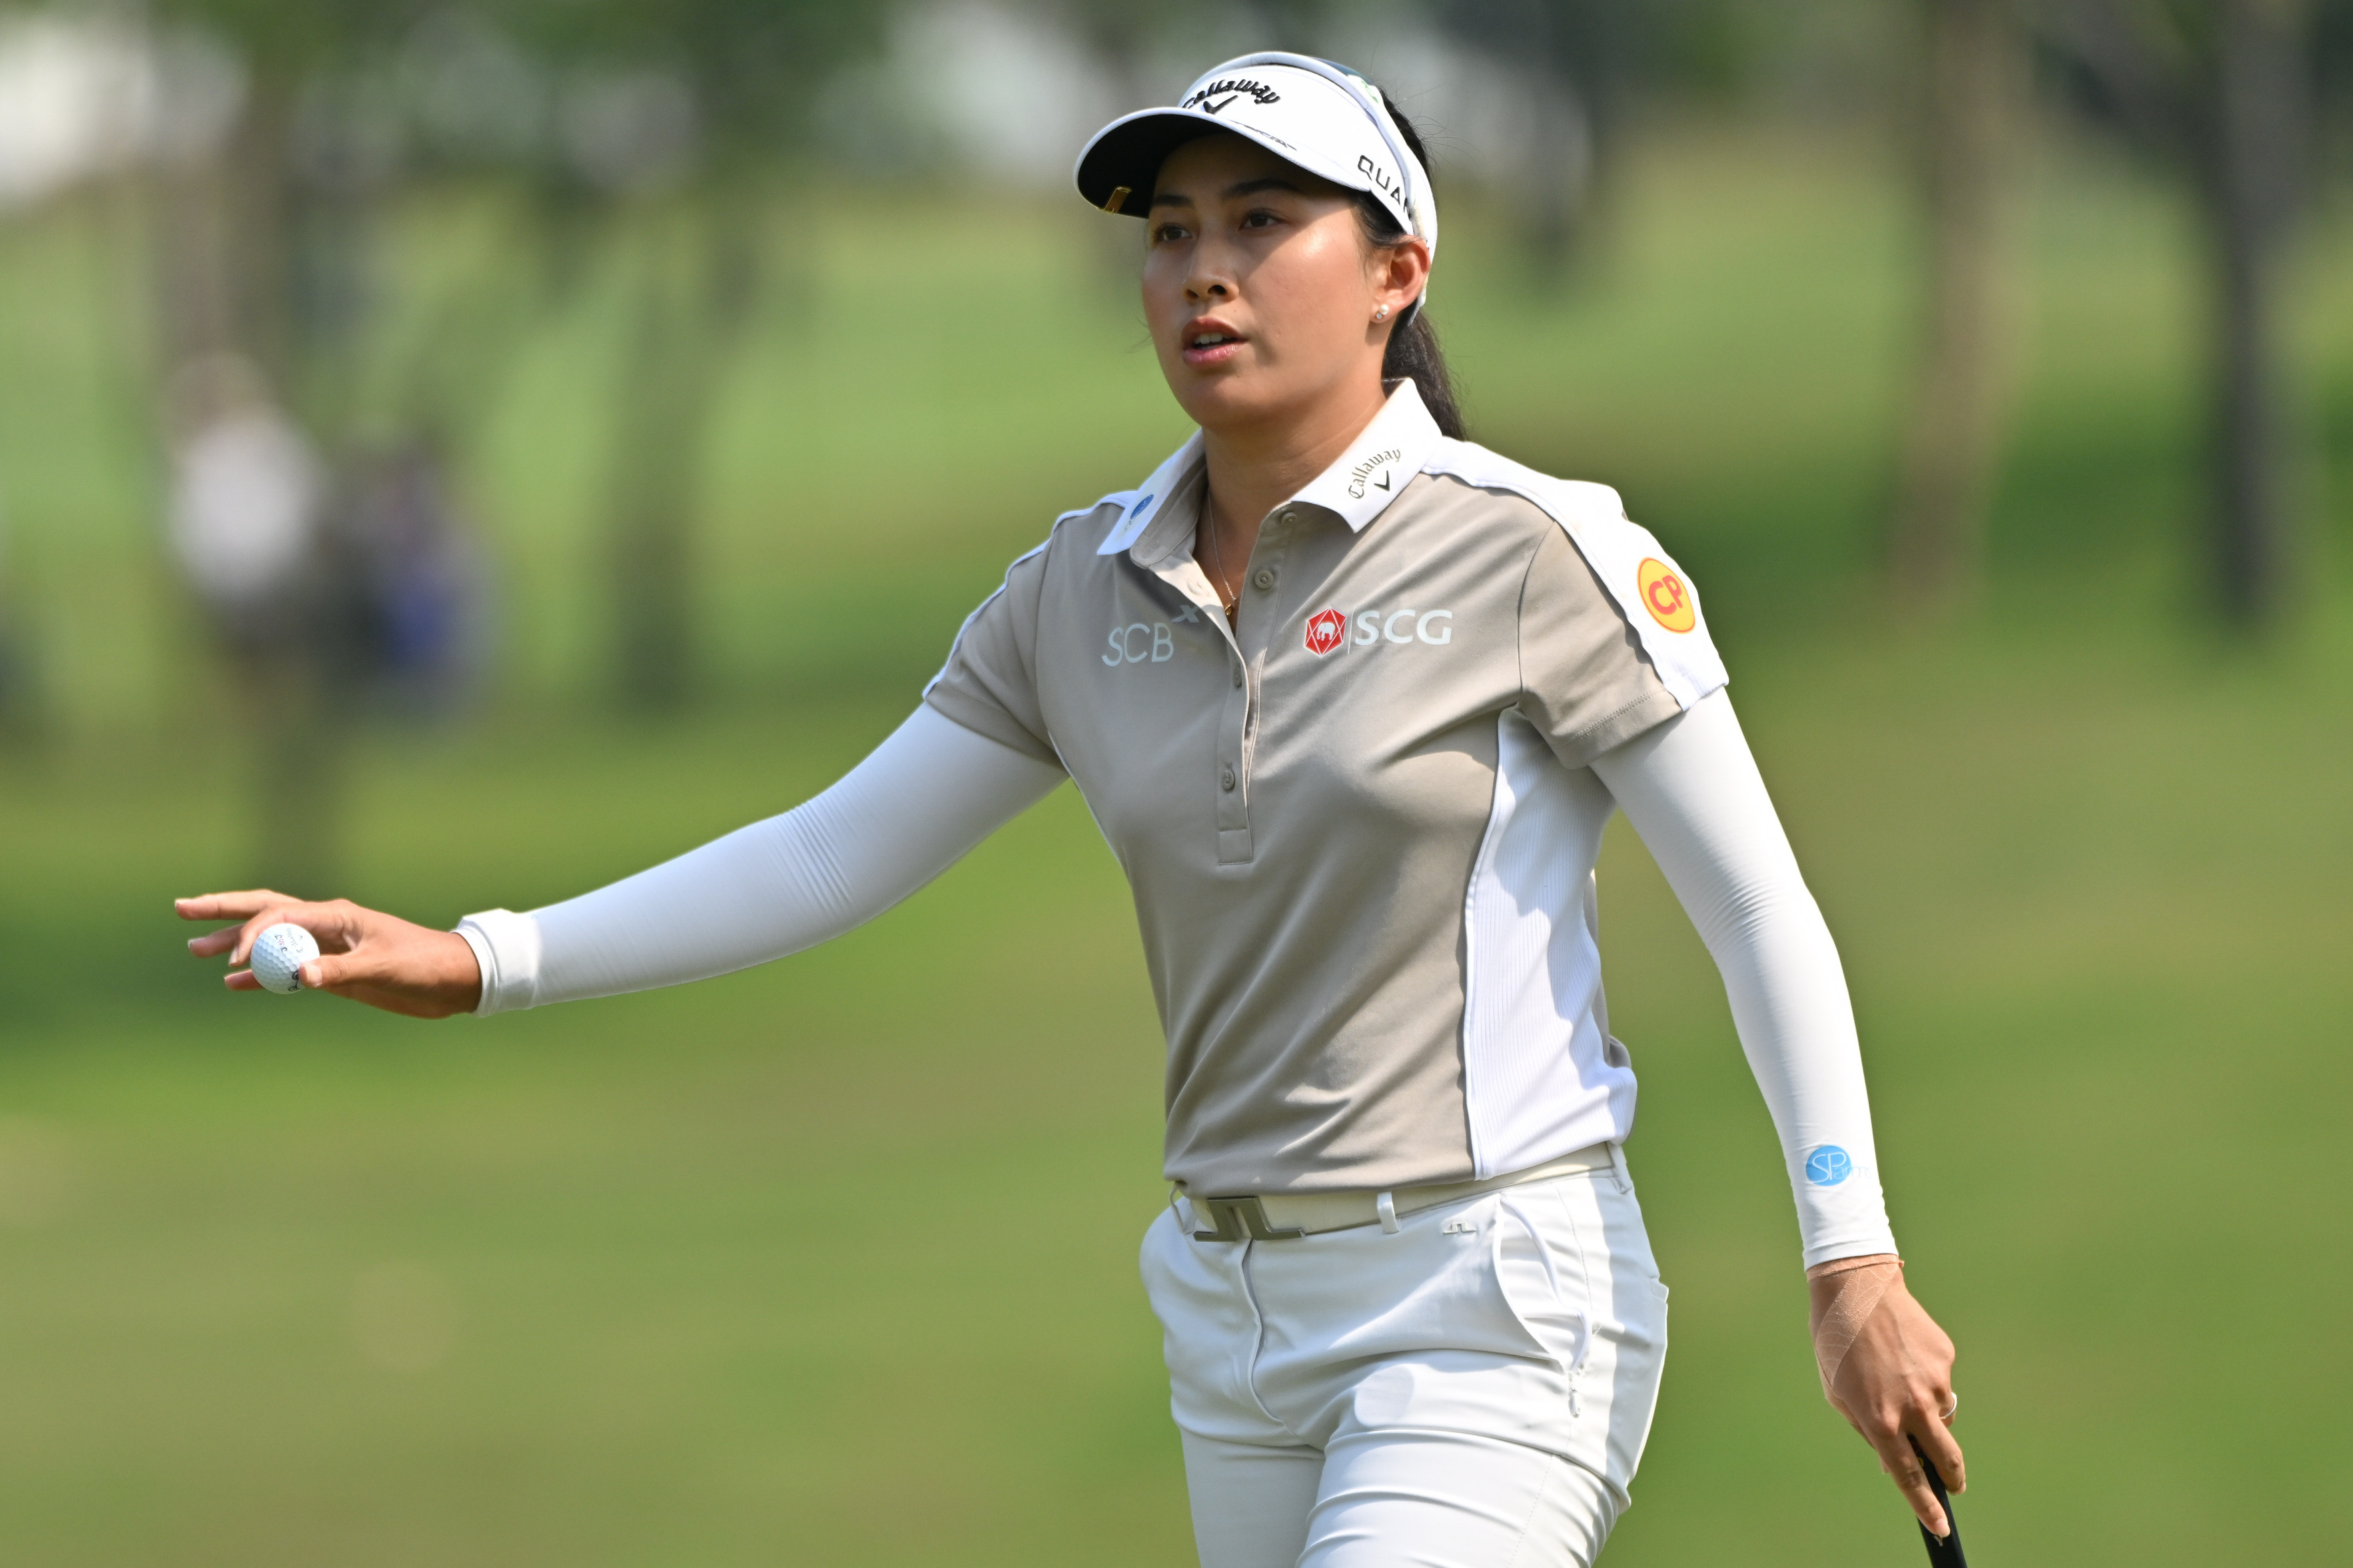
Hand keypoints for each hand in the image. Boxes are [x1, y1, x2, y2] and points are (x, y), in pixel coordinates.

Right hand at [177, 890, 482, 1018]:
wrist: (452, 980)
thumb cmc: (424, 965)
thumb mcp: (382, 969)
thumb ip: (340, 973)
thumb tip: (299, 976)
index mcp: (336, 916)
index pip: (279, 913)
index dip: (251, 934)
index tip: (233, 963)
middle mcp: (325, 925)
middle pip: (264, 910)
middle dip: (223, 910)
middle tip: (181, 908)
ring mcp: (325, 947)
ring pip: (270, 940)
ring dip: (234, 944)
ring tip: (194, 950)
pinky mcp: (331, 970)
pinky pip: (286, 968)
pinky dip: (259, 975)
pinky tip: (232, 984)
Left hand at [1809, 1257, 1963, 1535]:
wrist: (1857, 1288)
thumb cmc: (1837, 1344)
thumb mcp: (1839, 1395)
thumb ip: (1870, 1432)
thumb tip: (1896, 1464)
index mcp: (1879, 1419)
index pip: (1909, 1476)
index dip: (1926, 1507)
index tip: (1940, 1528)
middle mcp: (1912, 1405)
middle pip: (1945, 1458)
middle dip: (1952, 1478)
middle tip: (1953, 1485)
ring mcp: (1934, 1382)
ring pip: (1941, 1415)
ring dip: (1926, 1412)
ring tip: (1894, 1377)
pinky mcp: (1946, 1359)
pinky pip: (1940, 1382)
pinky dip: (1924, 1377)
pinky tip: (1901, 1351)